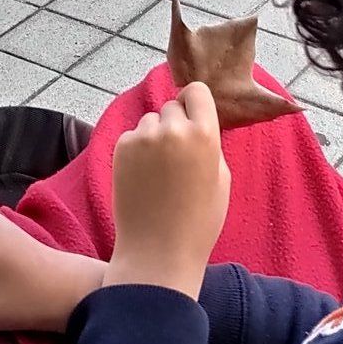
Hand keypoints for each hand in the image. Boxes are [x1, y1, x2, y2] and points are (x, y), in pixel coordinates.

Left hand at [105, 82, 230, 299]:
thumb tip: (197, 121)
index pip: (196, 91)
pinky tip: (143, 177)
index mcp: (205, 134)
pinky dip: (136, 150)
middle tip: (176, 155)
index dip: (194, 103)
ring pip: (149, 121)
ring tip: (158, 171)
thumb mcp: (221, 178)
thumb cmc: (198, 221)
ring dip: (154, 136)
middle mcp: (172, 129)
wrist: (158, 251)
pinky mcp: (121, 149)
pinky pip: (131, 137)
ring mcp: (143, 138)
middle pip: (171, 106)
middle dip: (174, 123)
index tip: (192, 116)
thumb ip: (210, 143)